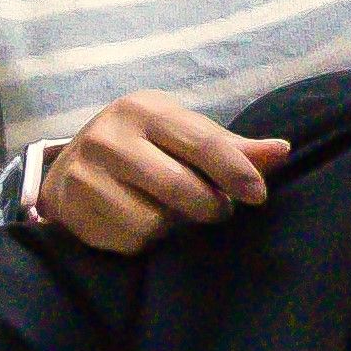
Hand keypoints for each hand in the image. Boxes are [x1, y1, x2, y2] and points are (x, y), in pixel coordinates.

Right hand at [36, 92, 289, 253]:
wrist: (69, 167)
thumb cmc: (141, 147)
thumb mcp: (180, 135)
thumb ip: (229, 147)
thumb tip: (281, 151)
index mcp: (143, 109)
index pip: (202, 142)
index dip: (235, 171)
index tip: (258, 195)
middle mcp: (109, 136)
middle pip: (181, 188)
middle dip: (209, 206)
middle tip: (214, 208)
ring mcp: (86, 173)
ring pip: (156, 221)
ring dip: (174, 225)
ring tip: (167, 211)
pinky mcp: (73, 208)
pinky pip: (131, 240)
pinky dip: (144, 239)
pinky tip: (135, 220)